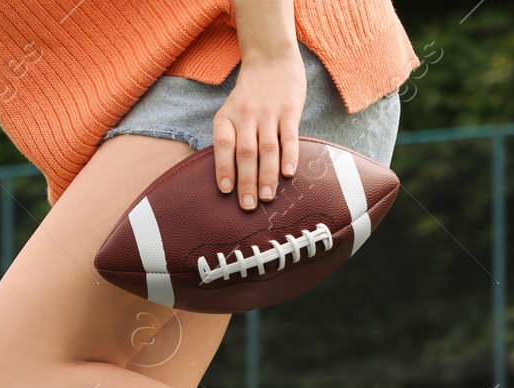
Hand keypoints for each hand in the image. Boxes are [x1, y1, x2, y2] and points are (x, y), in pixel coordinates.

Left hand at [211, 46, 305, 210]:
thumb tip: (231, 176)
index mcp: (227, 117)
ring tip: (266, 197)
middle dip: (246, 181)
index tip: (225, 190)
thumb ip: (231, 137)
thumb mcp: (231, 111)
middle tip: (247, 206)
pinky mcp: (290, 110)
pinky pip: (289, 136)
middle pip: (245, 153)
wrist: (270, 57)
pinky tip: (289, 173)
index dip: (224, 168)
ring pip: (267, 149)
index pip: (223, 145)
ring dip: (267, 175)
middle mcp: (246, 116)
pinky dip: (289, 156)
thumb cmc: (249, 94)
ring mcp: (268, 113)